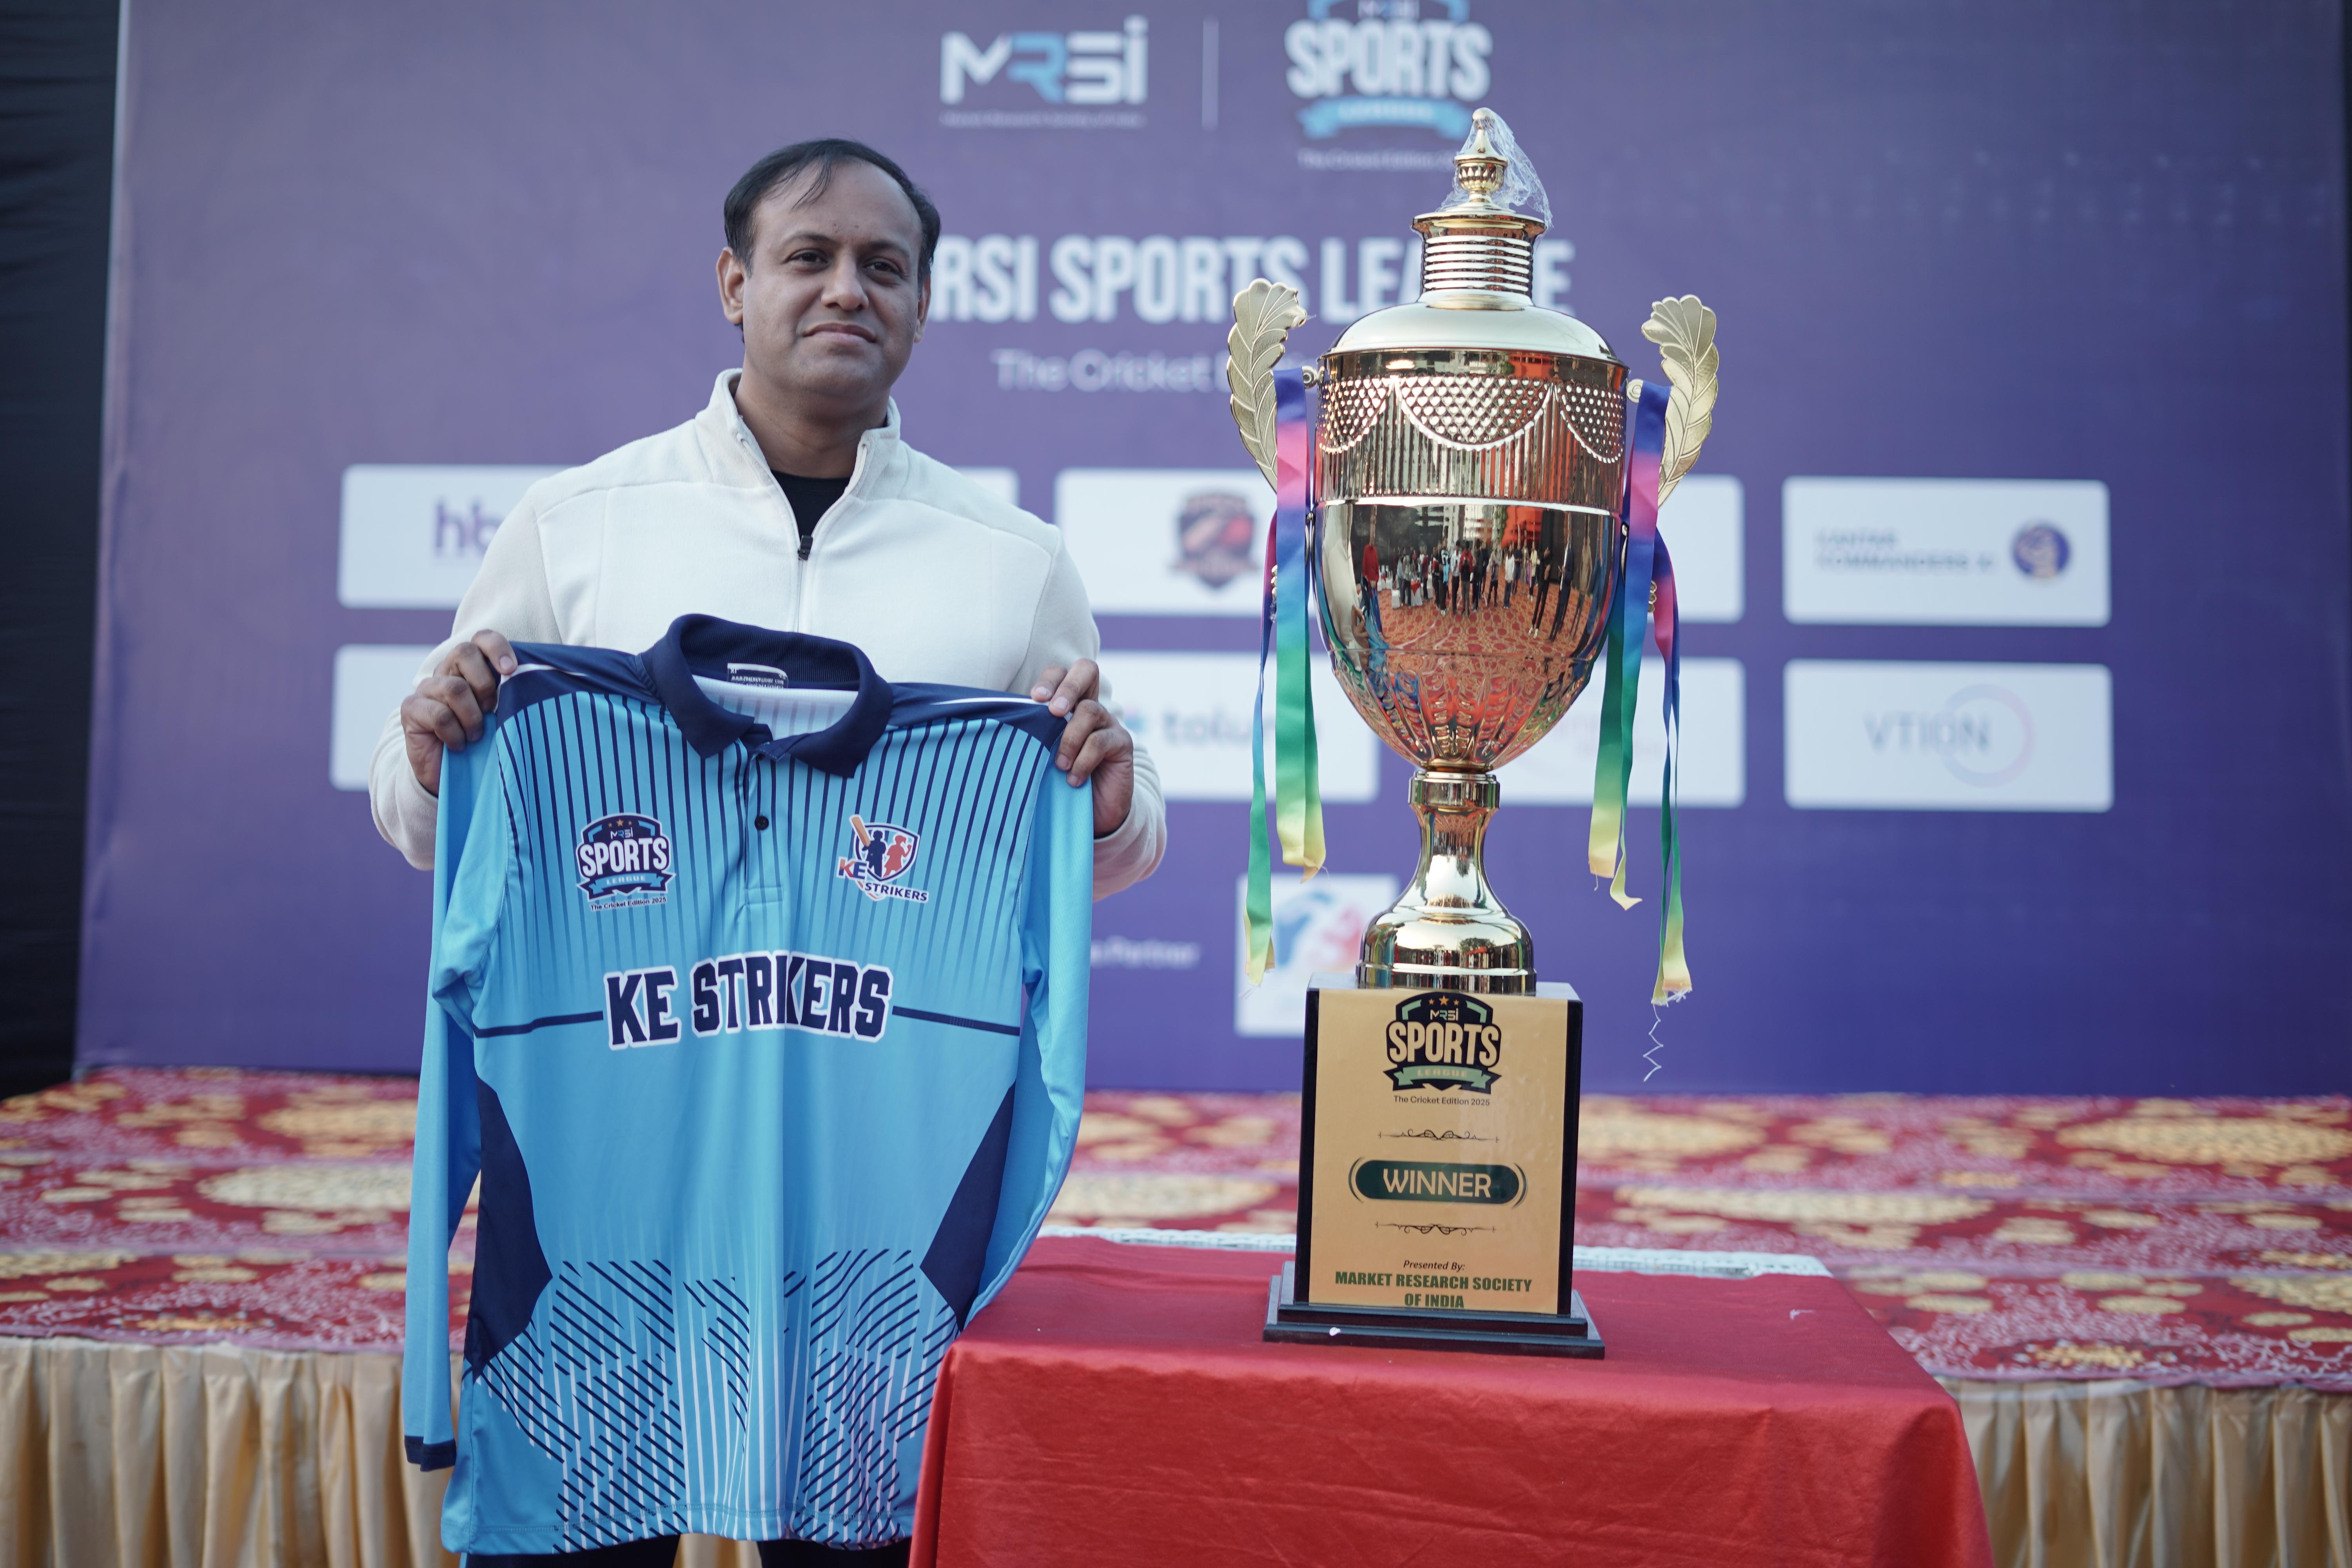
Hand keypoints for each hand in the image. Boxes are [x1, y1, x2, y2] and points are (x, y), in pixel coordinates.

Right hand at [402, 631, 517, 794]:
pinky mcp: (411, 709)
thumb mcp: (502, 716)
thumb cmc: (483, 742)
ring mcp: (426, 690)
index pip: (481, 639)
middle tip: (491, 709)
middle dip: (484, 683)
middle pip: (463, 652)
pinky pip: (440, 715)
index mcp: (470, 668)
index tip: (511, 669)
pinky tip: (458, 745)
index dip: (496, 647)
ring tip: (475, 735)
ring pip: (454, 688)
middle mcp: (446, 673)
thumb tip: (533, 680)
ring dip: (472, 716)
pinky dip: (455, 734)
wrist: (453, 775)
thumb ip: (511, 695)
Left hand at [1030, 659, 1133, 836]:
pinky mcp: (1122, 743)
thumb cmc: (1059, 781)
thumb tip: (1001, 722)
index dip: (1050, 679)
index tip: (1035, 699)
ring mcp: (1108, 723)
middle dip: (1067, 687)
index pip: (1062, 672)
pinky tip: (1073, 779)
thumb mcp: (1041, 754)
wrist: (1094, 812)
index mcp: (1069, 703)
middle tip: (1053, 711)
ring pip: (1089, 710)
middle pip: (1086, 670)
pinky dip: (1083, 761)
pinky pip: (1100, 741)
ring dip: (1069, 737)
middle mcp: (1090, 706)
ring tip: (1059, 764)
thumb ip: (1030, 734)